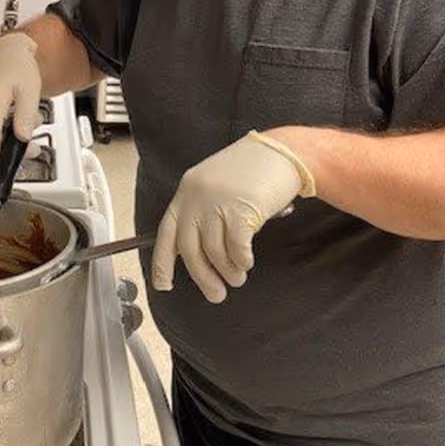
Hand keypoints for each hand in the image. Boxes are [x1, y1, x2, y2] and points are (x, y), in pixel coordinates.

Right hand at [0, 32, 41, 179]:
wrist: (4, 51)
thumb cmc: (15, 65)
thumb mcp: (29, 89)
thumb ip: (25, 115)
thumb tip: (23, 136)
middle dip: (15, 148)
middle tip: (32, 149)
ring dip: (16, 134)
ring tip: (34, 119)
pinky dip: (11, 126)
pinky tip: (24, 117)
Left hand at [151, 131, 315, 303]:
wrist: (282, 151)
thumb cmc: (252, 171)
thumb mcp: (215, 185)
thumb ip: (203, 212)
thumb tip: (199, 254)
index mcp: (186, 191)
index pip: (166, 232)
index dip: (162, 262)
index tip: (164, 285)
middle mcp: (197, 196)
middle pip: (190, 249)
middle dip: (202, 277)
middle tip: (216, 295)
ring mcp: (218, 202)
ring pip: (215, 252)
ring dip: (228, 271)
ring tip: (238, 277)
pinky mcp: (241, 209)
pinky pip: (237, 247)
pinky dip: (242, 260)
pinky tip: (247, 262)